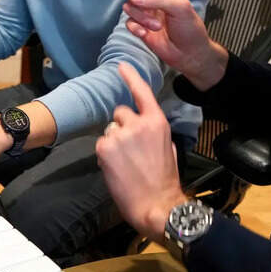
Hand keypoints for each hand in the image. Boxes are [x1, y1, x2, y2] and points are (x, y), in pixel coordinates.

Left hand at [95, 62, 186, 240]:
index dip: (131, 78)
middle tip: (130, 151)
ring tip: (125, 164)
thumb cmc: (165, 181)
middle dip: (122, 127)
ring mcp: (121, 134)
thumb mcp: (169, 149)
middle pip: (120, 113)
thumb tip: (144, 129)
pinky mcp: (105, 147)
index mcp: (157, 122)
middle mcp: (139, 123)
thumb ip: (154, 133)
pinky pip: (101, 145)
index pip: (142, 93)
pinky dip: (106, 156)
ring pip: (109, 131)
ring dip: (113, 143)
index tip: (121, 66)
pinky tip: (118, 170)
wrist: (157, 205)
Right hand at [117, 0, 227, 90]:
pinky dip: (136, 28)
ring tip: (155, 26)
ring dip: (140, 16)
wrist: (189, 53)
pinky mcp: (138, 26)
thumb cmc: (190, 27)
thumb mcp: (180, 8)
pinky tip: (146, 34)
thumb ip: (159, 0)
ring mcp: (143, 11)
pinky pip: (128, 22)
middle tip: (139, 2)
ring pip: (128, 5)